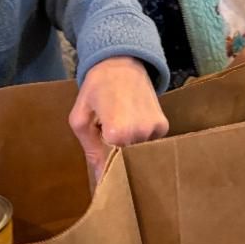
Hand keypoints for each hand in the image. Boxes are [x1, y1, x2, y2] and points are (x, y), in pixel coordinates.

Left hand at [68, 56, 167, 184]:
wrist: (121, 63)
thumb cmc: (96, 89)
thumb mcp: (81, 118)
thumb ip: (90, 150)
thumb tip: (101, 180)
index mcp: (117, 133)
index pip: (111, 166)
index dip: (104, 168)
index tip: (102, 170)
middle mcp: (140, 133)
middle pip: (127, 161)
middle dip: (117, 158)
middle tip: (107, 143)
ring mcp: (155, 129)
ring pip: (139, 153)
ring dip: (129, 147)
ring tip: (120, 130)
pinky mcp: (164, 125)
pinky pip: (151, 143)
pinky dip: (141, 139)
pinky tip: (133, 124)